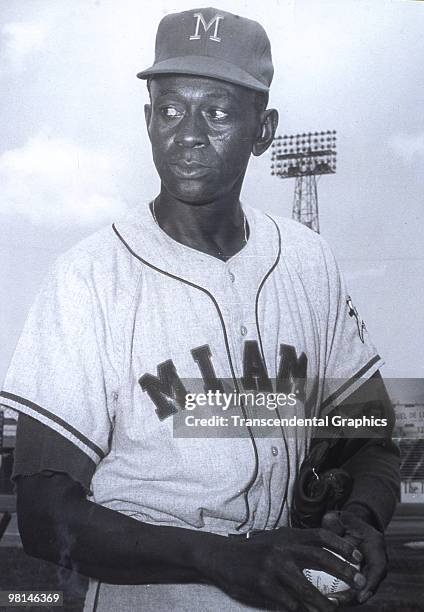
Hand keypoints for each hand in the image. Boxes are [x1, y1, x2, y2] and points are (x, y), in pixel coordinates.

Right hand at [195, 526, 364, 610]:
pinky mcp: (264, 586)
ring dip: (325, 604)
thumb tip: (325, 556)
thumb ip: (295, 547)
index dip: (342, 545)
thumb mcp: (274, 541)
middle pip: (320, 558)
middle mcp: (282, 548)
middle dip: (344, 572)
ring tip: (336, 610)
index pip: (321, 536)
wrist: (221, 557)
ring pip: (307, 590)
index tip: (359, 557)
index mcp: (287, 536)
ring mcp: (273, 568)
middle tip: (360, 584)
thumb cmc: (252, 551)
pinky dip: (301, 610)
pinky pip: (289, 604)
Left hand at [322, 510, 387, 605]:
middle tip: (337, 601)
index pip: (378, 567)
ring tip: (330, 602)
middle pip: (370, 584)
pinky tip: (327, 598)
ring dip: (348, 599)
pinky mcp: (361, 576)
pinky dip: (343, 595)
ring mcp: (370, 570)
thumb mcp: (341, 518)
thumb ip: (334, 521)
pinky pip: (354, 588)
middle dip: (355, 596)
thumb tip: (328, 525)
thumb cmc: (345, 522)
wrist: (351, 527)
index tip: (360, 596)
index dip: (371, 583)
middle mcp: (377, 560)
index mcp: (376, 544)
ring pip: (362, 589)